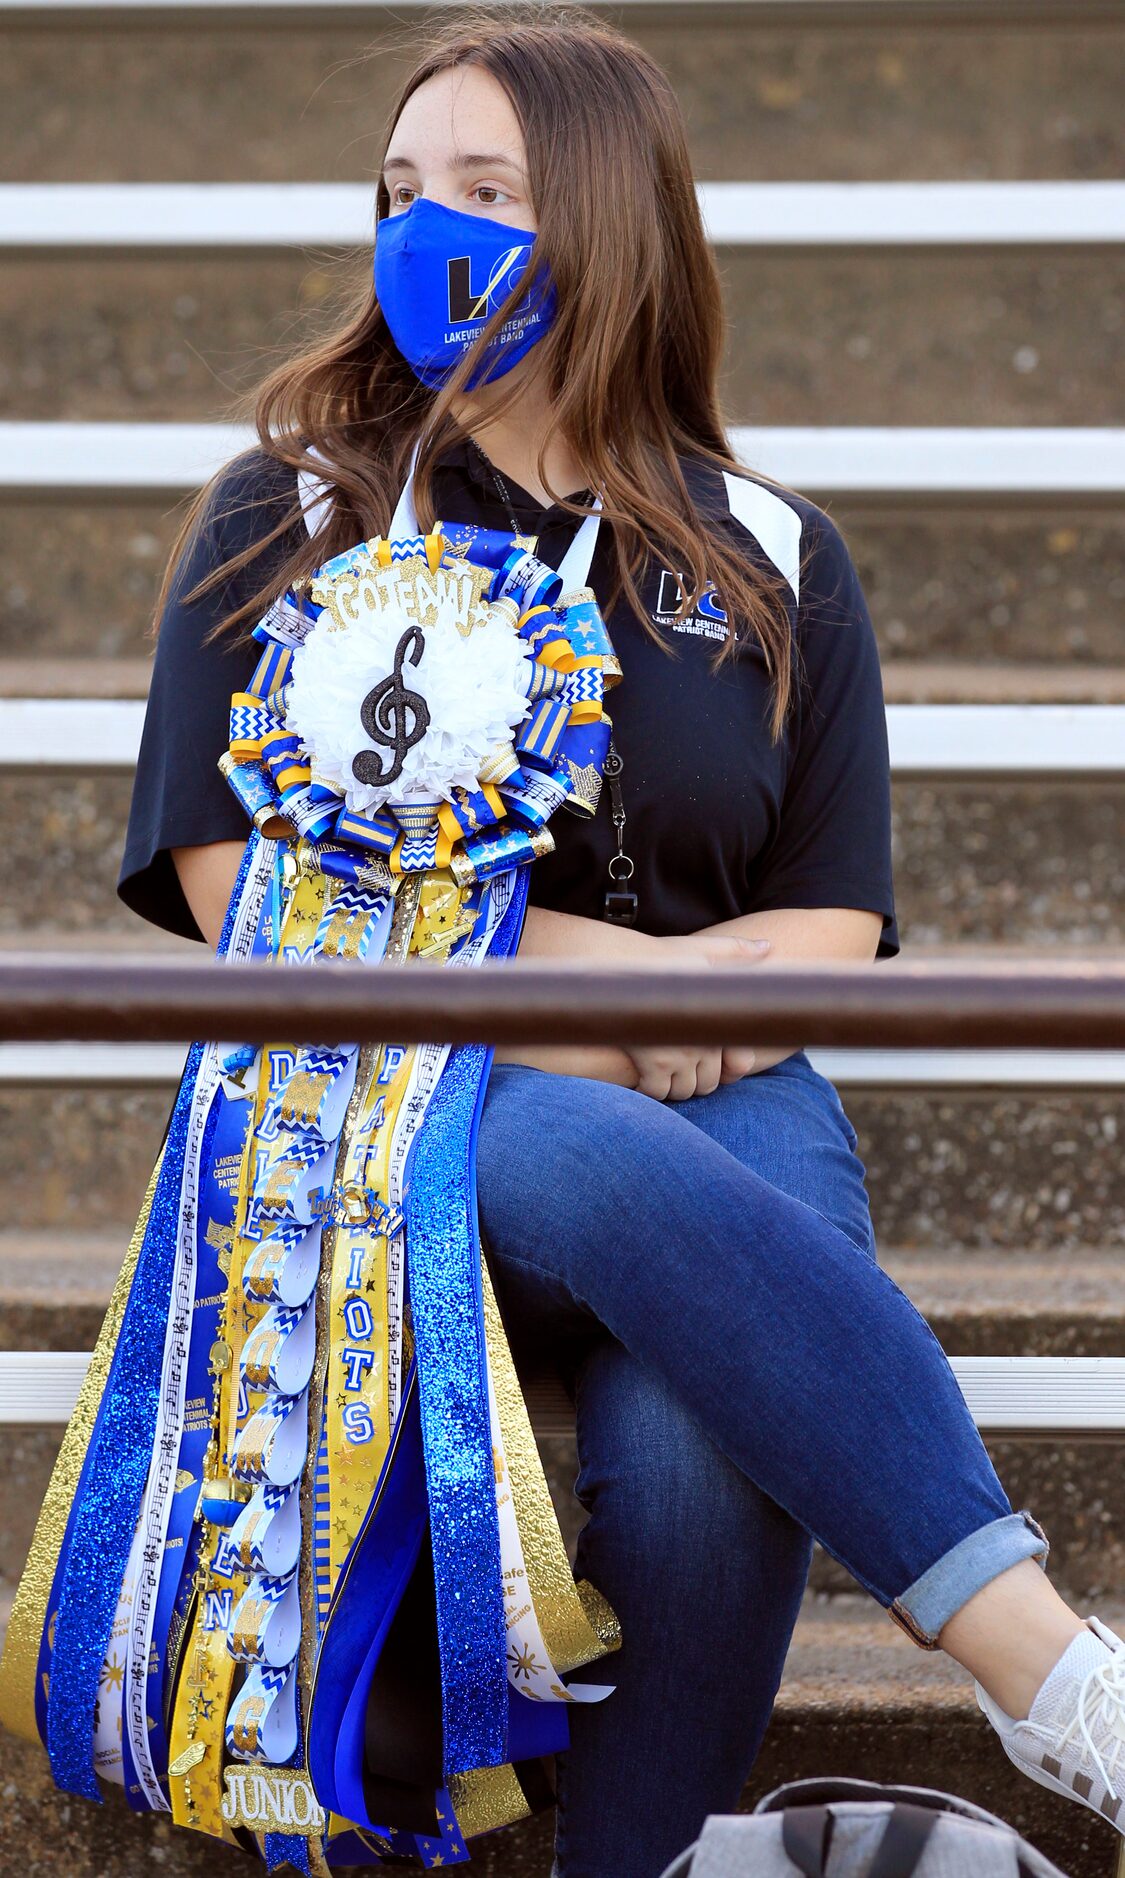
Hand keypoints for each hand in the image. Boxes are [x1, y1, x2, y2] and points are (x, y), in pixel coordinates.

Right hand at [627, 933, 770, 1101]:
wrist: (617, 961)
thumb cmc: (659, 955)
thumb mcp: (702, 948)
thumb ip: (736, 950)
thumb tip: (768, 945)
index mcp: (719, 1020)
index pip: (734, 1066)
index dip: (716, 1069)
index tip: (698, 1060)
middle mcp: (704, 1043)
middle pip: (706, 1085)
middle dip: (694, 1082)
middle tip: (677, 1070)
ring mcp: (679, 1056)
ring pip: (682, 1091)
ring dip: (672, 1087)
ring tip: (660, 1073)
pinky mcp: (652, 1063)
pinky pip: (656, 1091)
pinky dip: (649, 1089)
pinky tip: (641, 1074)